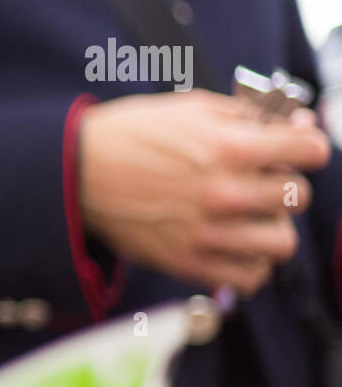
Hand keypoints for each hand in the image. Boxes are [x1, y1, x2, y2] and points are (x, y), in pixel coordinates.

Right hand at [79, 90, 331, 296]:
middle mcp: (225, 192)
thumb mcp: (189, 108)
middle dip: (284, 184)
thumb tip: (291, 125)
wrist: (75, 172)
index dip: (307, 145)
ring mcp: (207, 232)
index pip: (311, 150)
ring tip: (253, 219)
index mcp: (229, 147)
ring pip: (282, 243)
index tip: (295, 148)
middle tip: (262, 181)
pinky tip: (235, 246)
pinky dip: (250, 265)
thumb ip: (245, 116)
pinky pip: (248, 278)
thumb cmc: (128, 135)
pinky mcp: (186, 261)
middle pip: (298, 196)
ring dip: (273, 228)